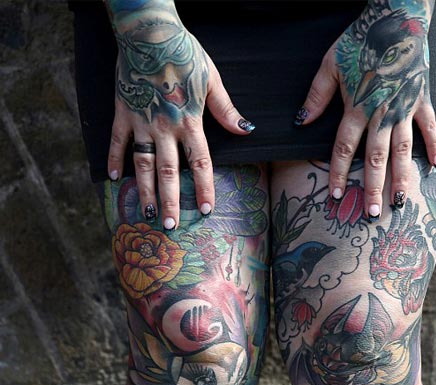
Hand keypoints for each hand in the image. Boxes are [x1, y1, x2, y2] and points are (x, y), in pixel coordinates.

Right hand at [107, 12, 253, 228]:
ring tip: (147, 214)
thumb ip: (227, 110)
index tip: (206, 210)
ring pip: (143, 164)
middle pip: (170, 172)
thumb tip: (246, 131)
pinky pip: (117, 142)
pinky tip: (114, 180)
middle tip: (170, 225)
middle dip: (171, 201)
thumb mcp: (212, 81)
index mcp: (190, 122)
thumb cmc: (185, 55)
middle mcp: (165, 128)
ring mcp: (141, 122)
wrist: (150, 33)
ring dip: (145, 190)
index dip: (204, 188)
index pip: (201, 163)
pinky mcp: (123, 112)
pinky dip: (114, 160)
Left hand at [296, 1, 435, 218]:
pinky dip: (434, 146)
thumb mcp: (330, 65)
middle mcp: (381, 113)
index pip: (344, 148)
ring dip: (401, 177)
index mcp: (356, 107)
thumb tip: (300, 122)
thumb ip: (316, 96)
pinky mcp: (423, 99)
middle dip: (372, 188)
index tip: (336, 197)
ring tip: (400, 200)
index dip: (339, 174)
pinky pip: (430, 127)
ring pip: (402, 150)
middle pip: (375, 157)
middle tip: (372, 214)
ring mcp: (405, 107)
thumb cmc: (360, 41)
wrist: (397, 16)